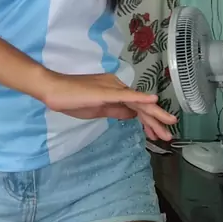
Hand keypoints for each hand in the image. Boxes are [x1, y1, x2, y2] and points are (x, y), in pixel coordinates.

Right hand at [46, 73, 177, 141]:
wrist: (53, 89)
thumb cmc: (71, 100)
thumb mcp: (97, 109)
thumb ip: (115, 111)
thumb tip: (132, 116)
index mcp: (114, 90)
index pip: (136, 106)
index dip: (148, 120)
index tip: (157, 133)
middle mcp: (117, 86)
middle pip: (141, 104)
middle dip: (156, 121)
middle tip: (168, 136)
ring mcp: (112, 87)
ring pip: (138, 101)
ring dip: (154, 114)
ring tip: (168, 126)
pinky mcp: (107, 91)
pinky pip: (127, 95)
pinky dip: (141, 98)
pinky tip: (153, 100)